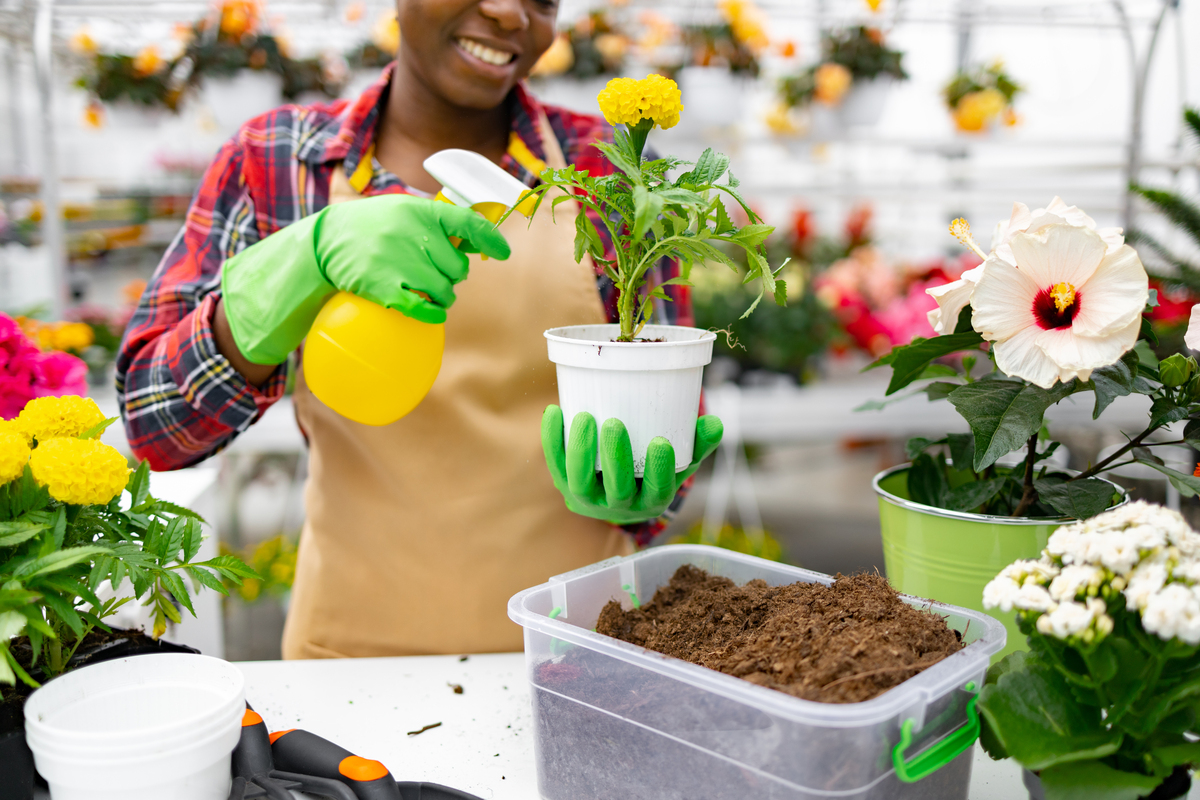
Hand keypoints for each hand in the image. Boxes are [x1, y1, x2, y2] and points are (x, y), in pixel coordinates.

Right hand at [220, 194, 510, 364]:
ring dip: (443, 295)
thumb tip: (477, 239)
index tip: (504, 251)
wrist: (322, 243)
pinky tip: (431, 311)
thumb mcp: (401, 213)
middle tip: (436, 272)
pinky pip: (425, 308)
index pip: (466, 222)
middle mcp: (411, 234)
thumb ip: (435, 224)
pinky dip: (433, 312)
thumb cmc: (369, 228)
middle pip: (458, 267)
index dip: (490, 238)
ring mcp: (397, 262)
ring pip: (446, 290)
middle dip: (452, 274)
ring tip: (427, 290)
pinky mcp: (383, 288)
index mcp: (418, 211)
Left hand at [542, 405, 722, 524]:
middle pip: (616, 490)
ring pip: (579, 483)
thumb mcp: (681, 459)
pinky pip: (556, 464)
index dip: (658, 471)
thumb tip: (714, 423)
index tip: (661, 443)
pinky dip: (553, 439)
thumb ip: (698, 442)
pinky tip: (555, 411)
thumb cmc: (653, 468)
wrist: (616, 488)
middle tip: (614, 423)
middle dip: (614, 459)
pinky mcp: (564, 483)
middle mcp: (619, 506)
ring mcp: (588, 497)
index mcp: (651, 500)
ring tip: (584, 418)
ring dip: (579, 451)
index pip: (656, 492)